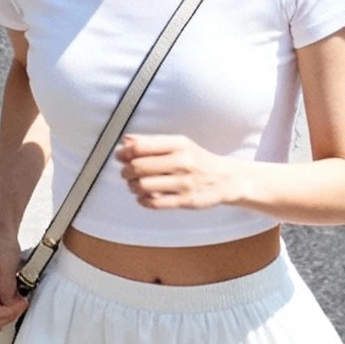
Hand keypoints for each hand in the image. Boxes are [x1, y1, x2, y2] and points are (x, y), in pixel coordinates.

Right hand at [0, 232, 27, 328]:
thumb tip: (10, 309)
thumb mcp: (8, 266)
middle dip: (7, 316)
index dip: (9, 312)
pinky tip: (8, 304)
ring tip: (15, 302)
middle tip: (22, 303)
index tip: (23, 303)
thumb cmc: (1, 247)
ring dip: (3, 317)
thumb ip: (7, 290)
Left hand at [115, 133, 234, 210]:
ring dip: (132, 186)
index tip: (120, 156)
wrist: (225, 178)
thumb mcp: (179, 144)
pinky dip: (143, 200)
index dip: (124, 152)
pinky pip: (154, 203)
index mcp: (178, 144)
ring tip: (134, 184)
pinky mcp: (185, 200)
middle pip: (138, 167)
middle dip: (126, 171)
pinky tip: (144, 196)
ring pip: (143, 186)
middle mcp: (182, 162)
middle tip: (126, 172)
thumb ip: (152, 142)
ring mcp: (184, 183)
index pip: (141, 146)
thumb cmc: (196, 160)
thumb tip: (126, 140)